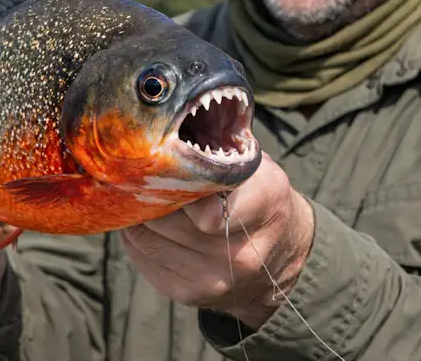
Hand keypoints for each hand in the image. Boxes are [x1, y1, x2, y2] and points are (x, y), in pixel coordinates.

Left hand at [120, 152, 314, 329]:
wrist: (282, 259)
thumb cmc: (259, 197)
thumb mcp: (255, 165)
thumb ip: (218, 150)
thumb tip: (164, 128)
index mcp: (265, 204)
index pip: (208, 199)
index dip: (181, 179)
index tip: (170, 163)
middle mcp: (242, 250)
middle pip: (167, 213)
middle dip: (152, 189)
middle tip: (145, 171)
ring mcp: (213, 278)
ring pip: (146, 232)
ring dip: (140, 209)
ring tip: (148, 193)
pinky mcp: (187, 293)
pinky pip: (140, 253)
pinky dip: (138, 232)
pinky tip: (151, 220)